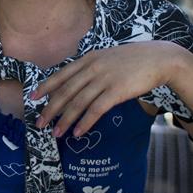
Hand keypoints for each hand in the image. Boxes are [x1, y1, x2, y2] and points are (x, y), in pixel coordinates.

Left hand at [33, 42, 183, 136]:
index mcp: (89, 58)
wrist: (159, 58)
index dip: (46, 87)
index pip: (61, 74)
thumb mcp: (108, 58)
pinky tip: (78, 132)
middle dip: (50, 109)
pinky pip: (96, 109)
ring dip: (65, 120)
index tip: (33, 98)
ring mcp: (104, 79)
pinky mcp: (117, 91)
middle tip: (39, 123)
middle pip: (65, 91)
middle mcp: (93, 68)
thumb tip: (78, 83)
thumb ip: (93, 68)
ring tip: (56, 134)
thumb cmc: (135, 60)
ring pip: (78, 102)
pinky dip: (85, 122)